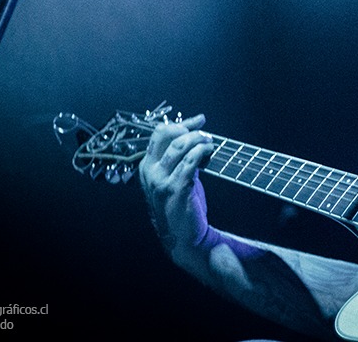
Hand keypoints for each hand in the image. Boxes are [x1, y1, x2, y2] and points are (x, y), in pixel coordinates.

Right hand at [138, 114, 213, 257]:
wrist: (183, 237)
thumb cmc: (180, 204)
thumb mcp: (174, 177)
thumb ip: (181, 156)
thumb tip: (196, 130)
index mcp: (147, 167)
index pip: (159, 134)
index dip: (181, 123)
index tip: (199, 120)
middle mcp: (150, 172)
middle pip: (168, 136)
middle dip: (190, 130)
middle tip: (206, 134)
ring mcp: (161, 181)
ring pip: (179, 146)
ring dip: (198, 140)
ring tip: (210, 142)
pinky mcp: (176, 190)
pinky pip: (189, 162)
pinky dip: (201, 152)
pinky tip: (209, 151)